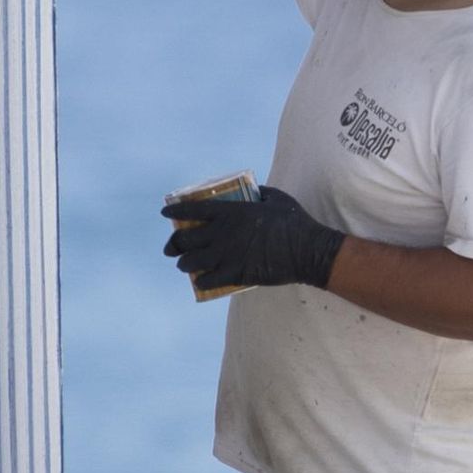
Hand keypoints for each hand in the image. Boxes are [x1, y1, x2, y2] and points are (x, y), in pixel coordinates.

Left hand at [160, 185, 345, 292]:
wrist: (307, 250)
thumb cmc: (294, 222)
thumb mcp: (276, 198)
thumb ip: (259, 193)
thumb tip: (253, 191)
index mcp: (230, 211)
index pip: (192, 210)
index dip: (175, 212)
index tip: (165, 214)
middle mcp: (223, 233)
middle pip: (185, 240)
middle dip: (174, 244)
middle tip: (171, 247)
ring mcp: (227, 255)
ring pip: (192, 262)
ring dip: (184, 264)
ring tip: (184, 264)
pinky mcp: (235, 274)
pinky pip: (208, 280)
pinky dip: (201, 281)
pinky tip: (199, 281)